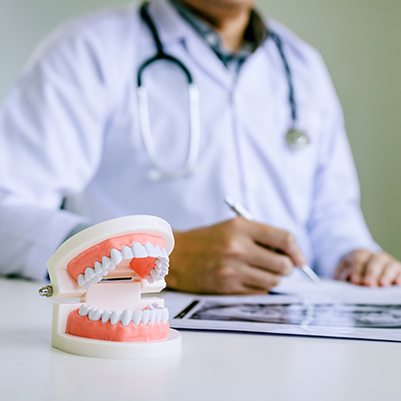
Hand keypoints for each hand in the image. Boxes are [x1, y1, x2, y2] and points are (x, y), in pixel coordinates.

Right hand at [166, 217, 304, 293]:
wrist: (175, 256)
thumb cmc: (206, 240)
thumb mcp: (232, 227)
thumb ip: (261, 236)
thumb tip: (291, 254)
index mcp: (240, 227)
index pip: (284, 239)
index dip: (297, 251)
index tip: (300, 259)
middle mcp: (238, 248)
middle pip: (283, 264)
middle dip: (287, 267)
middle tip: (281, 266)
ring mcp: (232, 270)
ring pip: (273, 280)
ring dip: (274, 278)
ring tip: (263, 272)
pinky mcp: (228, 287)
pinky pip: (259, 291)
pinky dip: (260, 287)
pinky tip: (249, 279)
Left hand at [335, 249, 400, 286]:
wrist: (362, 272)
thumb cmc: (352, 274)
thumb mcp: (345, 272)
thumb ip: (345, 275)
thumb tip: (350, 281)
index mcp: (361, 254)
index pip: (359, 259)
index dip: (357, 270)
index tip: (355, 280)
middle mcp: (377, 257)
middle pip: (376, 261)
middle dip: (372, 272)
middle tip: (368, 284)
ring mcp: (390, 263)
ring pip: (390, 265)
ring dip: (387, 275)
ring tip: (383, 285)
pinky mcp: (398, 271)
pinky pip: (400, 272)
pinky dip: (400, 277)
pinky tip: (397, 284)